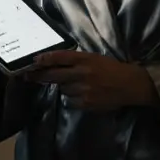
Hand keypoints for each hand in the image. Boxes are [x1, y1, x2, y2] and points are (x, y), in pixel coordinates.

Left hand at [24, 50, 157, 109]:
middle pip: (55, 74)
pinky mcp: (86, 103)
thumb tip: (54, 64)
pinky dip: (74, 97)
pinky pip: (71, 100)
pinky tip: (84, 94)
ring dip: (64, 87)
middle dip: (40, 75)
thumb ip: (77, 61)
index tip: (34, 61)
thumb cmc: (112, 69)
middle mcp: (83, 73)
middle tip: (29, 76)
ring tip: (76, 85)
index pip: (60, 57)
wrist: (131, 85)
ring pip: (63, 88)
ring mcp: (84, 89)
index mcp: (86, 59)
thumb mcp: (95, 58)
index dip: (45, 59)